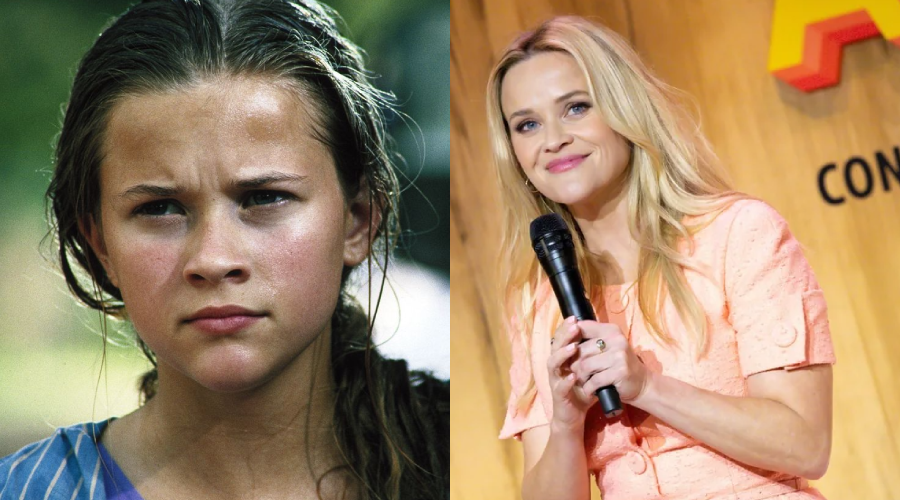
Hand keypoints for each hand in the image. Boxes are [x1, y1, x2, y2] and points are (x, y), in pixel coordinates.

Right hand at [546, 317, 596, 431]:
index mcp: (563, 360)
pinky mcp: (559, 396)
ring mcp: (555, 381)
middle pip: (555, 347)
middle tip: (573, 326)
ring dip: (562, 354)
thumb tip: (605, 338)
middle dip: (564, 336)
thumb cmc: (582, 391)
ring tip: (573, 348)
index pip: (561, 339)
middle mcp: (556, 368)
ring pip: (553, 364)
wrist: (574, 416)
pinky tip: (572, 376)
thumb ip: (592, 357)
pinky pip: (560, 387)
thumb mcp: (589, 371)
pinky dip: (565, 381)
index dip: (566, 329)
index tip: (574, 318)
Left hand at [570, 320, 649, 401]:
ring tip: (584, 381)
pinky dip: (589, 388)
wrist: (642, 383)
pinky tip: (591, 390)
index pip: (582, 327)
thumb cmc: (619, 364)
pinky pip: (594, 380)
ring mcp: (619, 356)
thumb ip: (590, 340)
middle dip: (574, 364)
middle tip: (576, 373)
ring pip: (585, 366)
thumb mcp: (608, 347)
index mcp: (610, 330)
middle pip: (580, 350)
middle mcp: (616, 340)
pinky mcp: (620, 372)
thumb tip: (564, 337)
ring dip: (581, 377)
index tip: (567, 351)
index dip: (569, 339)